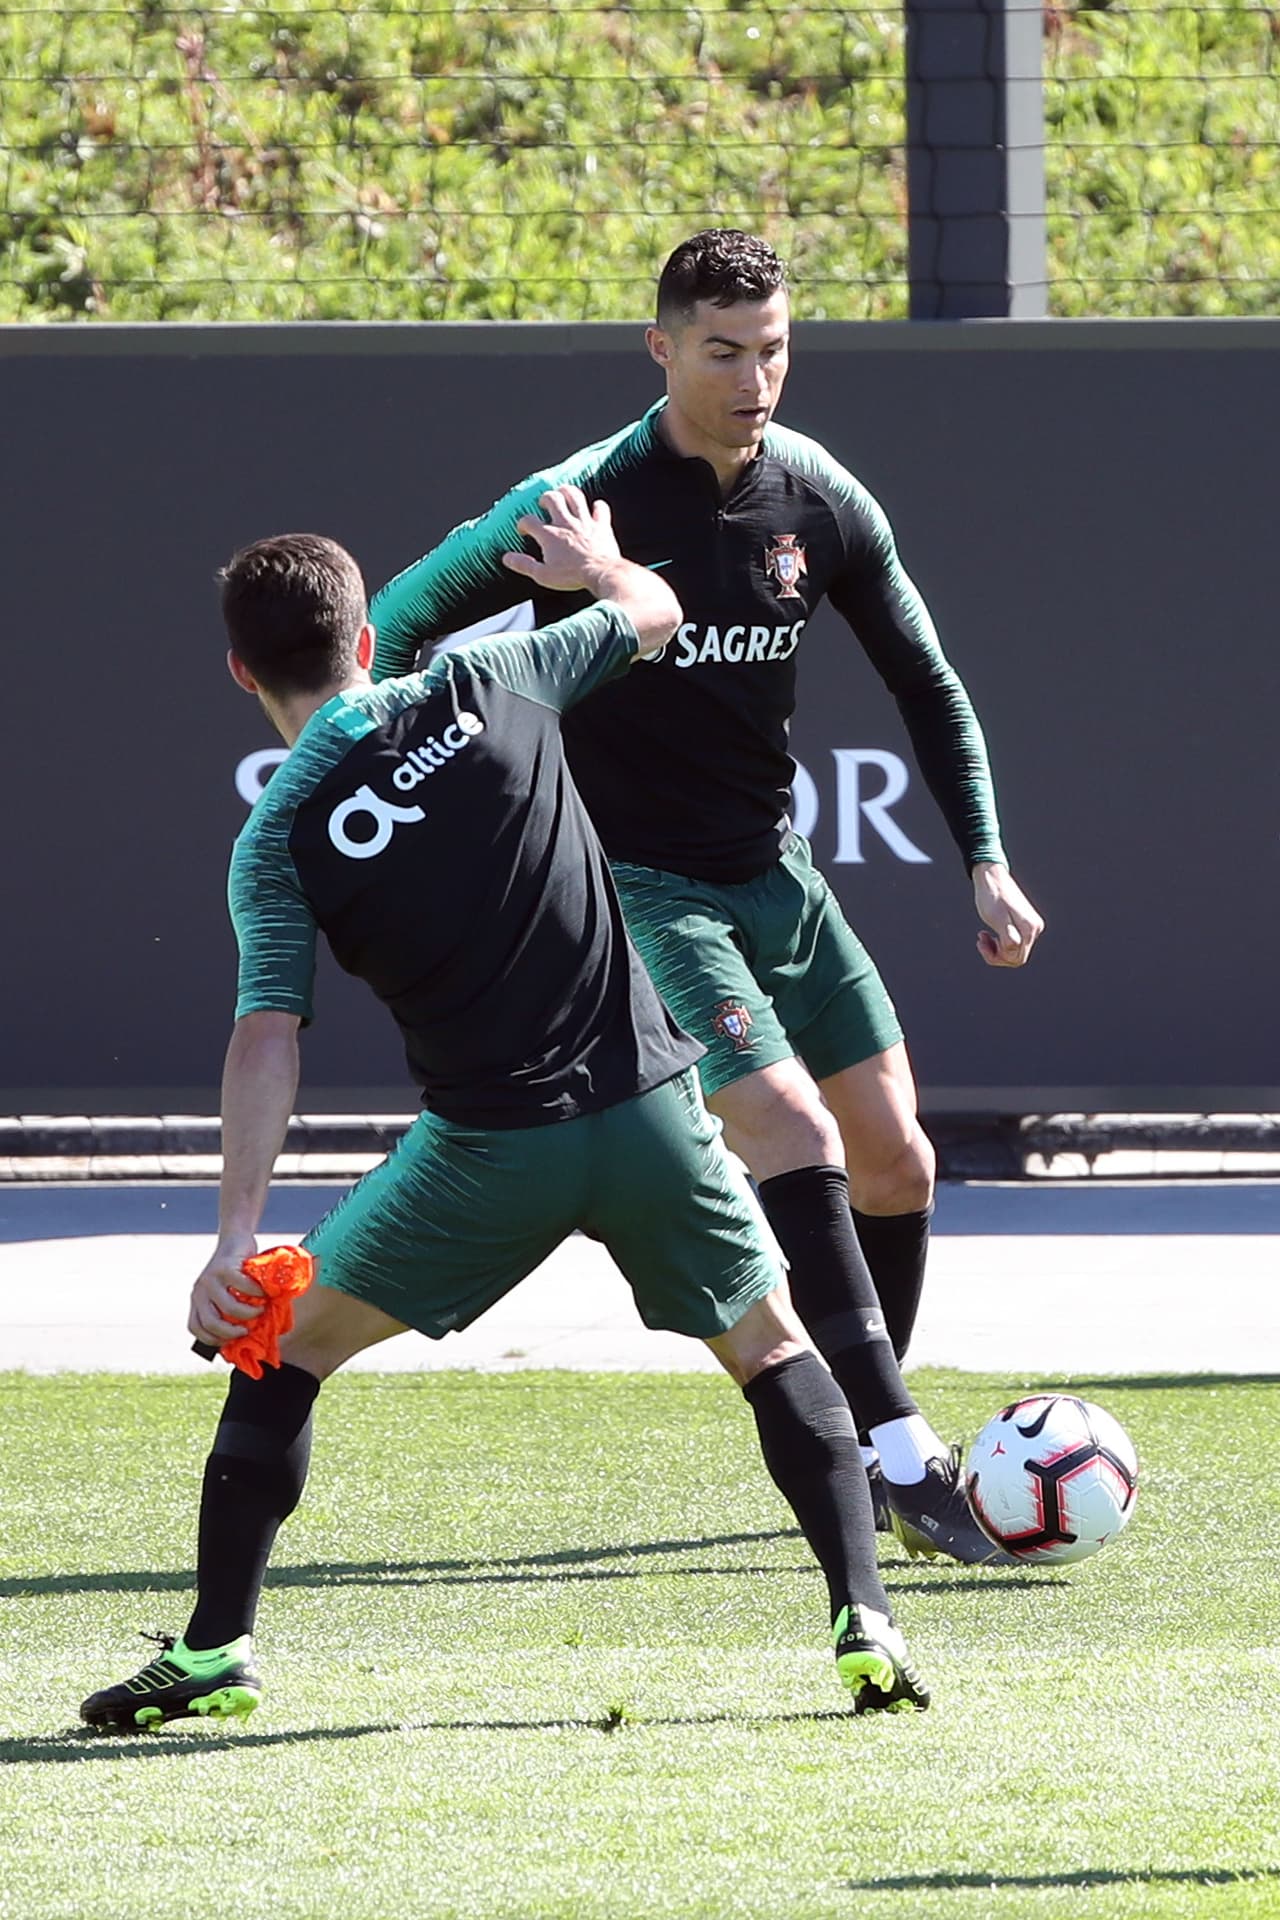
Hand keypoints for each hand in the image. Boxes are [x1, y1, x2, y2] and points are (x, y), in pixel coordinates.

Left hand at [189, 1233, 265, 1350]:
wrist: (235, 1238)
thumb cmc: (236, 1271)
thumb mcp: (227, 1292)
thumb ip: (230, 1310)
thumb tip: (248, 1338)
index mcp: (197, 1300)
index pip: (195, 1328)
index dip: (212, 1339)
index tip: (231, 1341)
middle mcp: (199, 1291)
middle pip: (211, 1323)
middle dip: (232, 1332)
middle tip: (247, 1331)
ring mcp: (211, 1279)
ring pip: (228, 1308)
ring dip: (248, 1314)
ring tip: (260, 1310)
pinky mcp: (225, 1267)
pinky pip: (242, 1287)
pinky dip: (256, 1293)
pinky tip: (263, 1293)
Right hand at [502, 485, 621, 592]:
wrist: (600, 573)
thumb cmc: (573, 576)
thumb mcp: (543, 575)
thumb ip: (524, 565)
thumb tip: (508, 558)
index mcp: (549, 535)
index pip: (529, 521)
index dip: (523, 523)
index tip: (524, 528)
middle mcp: (565, 523)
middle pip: (552, 499)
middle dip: (546, 498)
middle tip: (544, 502)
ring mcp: (584, 522)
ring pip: (575, 496)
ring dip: (568, 492)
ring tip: (564, 492)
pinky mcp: (601, 525)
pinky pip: (601, 508)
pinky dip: (598, 506)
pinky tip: (595, 507)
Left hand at [973, 863, 1043, 968]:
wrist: (991, 877)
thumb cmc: (991, 896)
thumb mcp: (996, 919)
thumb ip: (1008, 938)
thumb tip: (1015, 951)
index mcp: (1030, 928)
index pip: (1016, 958)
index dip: (997, 957)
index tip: (981, 942)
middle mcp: (1035, 928)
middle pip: (1016, 956)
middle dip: (996, 953)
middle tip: (980, 941)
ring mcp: (1030, 925)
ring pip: (1013, 949)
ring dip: (996, 948)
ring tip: (982, 936)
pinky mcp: (1024, 922)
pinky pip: (1013, 940)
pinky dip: (999, 940)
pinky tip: (988, 934)